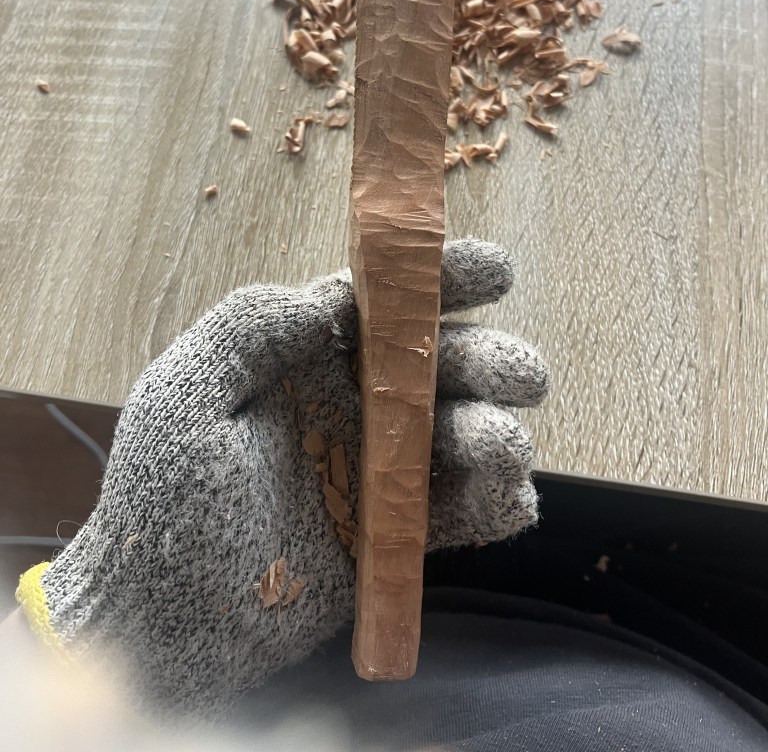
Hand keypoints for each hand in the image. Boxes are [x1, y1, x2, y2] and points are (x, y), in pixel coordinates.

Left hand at [30, 238, 548, 717]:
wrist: (162, 618)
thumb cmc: (164, 495)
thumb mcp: (185, 397)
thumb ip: (246, 330)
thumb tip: (325, 296)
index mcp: (312, 358)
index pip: (386, 306)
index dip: (444, 280)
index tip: (496, 271)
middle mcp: (356, 405)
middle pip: (442, 367)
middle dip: (490, 358)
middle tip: (517, 375)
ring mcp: (380, 472)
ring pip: (463, 434)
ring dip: (497, 430)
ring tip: (498, 442)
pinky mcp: (395, 536)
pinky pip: (461, 512)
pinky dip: (498, 500)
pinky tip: (511, 495)